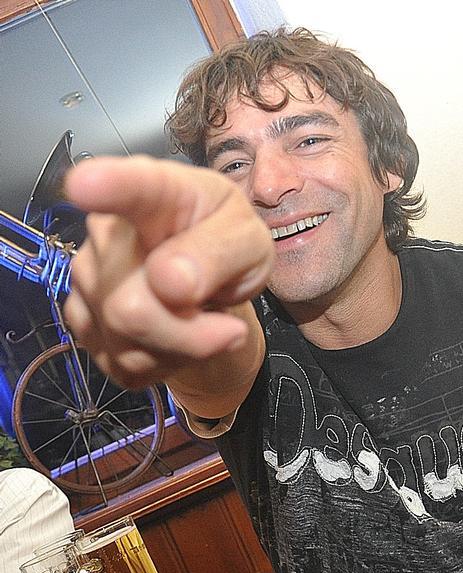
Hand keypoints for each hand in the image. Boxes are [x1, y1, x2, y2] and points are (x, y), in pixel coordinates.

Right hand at [63, 155, 273, 389]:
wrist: (211, 276)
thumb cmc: (228, 244)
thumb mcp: (248, 243)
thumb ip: (219, 254)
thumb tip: (170, 283)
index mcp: (160, 192)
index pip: (131, 187)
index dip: (107, 186)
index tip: (84, 185)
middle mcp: (108, 230)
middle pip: (130, 309)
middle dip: (190, 336)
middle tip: (227, 327)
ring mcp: (87, 276)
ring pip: (125, 344)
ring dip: (180, 350)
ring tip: (201, 323)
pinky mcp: (82, 318)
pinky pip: (121, 365)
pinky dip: (162, 363)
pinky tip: (176, 336)